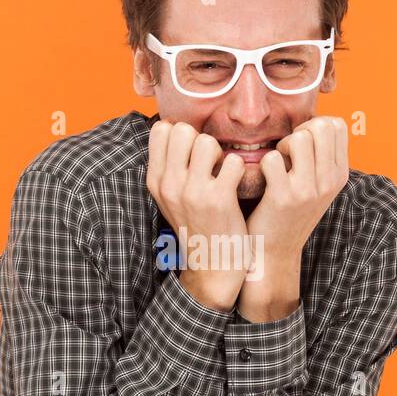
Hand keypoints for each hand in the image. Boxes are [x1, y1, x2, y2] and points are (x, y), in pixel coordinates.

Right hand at [146, 120, 248, 310]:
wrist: (213, 267)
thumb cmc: (197, 227)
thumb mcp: (171, 198)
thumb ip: (170, 167)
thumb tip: (175, 127)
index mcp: (156, 181)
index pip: (161, 129)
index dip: (183, 133)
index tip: (194, 152)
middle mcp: (169, 185)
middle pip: (182, 129)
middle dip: (201, 138)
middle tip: (211, 161)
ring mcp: (192, 192)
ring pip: (206, 141)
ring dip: (221, 152)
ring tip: (224, 172)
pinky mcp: (218, 200)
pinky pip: (233, 162)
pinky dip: (241, 170)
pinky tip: (238, 185)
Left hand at [236, 116, 349, 321]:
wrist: (274, 252)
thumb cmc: (290, 211)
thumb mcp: (317, 186)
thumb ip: (320, 157)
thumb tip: (314, 122)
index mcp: (340, 175)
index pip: (337, 125)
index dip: (314, 125)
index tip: (302, 145)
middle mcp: (330, 181)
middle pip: (320, 126)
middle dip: (299, 132)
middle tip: (288, 153)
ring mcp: (308, 190)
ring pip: (300, 138)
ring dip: (282, 146)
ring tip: (277, 165)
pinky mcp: (283, 198)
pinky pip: (273, 159)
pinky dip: (263, 163)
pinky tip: (264, 178)